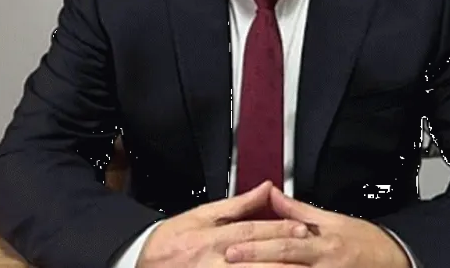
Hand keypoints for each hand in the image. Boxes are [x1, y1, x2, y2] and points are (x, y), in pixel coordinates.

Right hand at [136, 181, 311, 267]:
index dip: (278, 230)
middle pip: (254, 260)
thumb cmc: (172, 239)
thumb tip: (266, 188)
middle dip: (284, 260)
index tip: (302, 229)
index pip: (251, 231)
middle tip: (309, 258)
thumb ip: (237, 205)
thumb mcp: (201, 215)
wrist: (140, 263)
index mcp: (212, 236)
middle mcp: (213, 261)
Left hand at [223, 186, 410, 267]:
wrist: (396, 260)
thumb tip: (272, 195)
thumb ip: (298, 210)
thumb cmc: (364, 241)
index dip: (257, 245)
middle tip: (229, 260)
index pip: (284, 242)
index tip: (233, 246)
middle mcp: (324, 264)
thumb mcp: (332, 220)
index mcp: (323, 242)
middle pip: (284, 264)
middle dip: (255, 263)